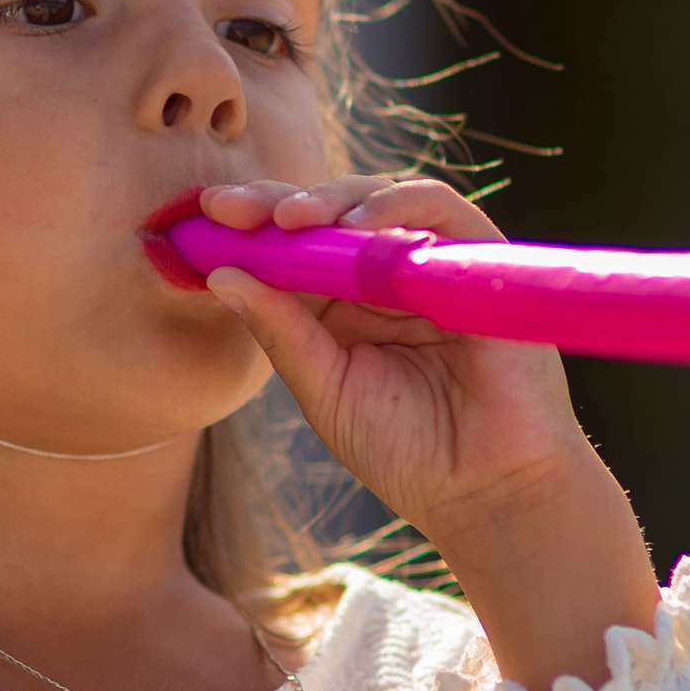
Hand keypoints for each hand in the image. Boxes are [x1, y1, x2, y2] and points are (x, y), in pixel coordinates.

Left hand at [195, 175, 659, 690]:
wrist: (488, 492)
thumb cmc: (410, 452)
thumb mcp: (325, 391)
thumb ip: (282, 333)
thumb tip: (221, 275)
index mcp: (344, 306)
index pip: (293, 248)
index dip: (248, 228)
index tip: (202, 219)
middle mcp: (386, 278)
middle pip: (331, 213)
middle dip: (277, 203)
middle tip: (233, 207)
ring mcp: (433, 265)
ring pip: (380, 199)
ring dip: (332, 198)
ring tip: (289, 217)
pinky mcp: (480, 260)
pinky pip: (441, 209)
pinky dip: (397, 205)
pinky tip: (358, 220)